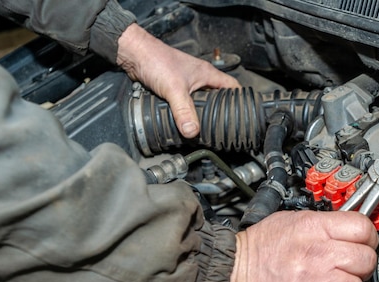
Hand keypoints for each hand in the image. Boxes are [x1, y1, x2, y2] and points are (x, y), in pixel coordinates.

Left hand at [116, 24, 240, 137]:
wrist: (134, 53)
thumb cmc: (156, 60)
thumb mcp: (174, 89)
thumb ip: (184, 112)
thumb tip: (192, 131)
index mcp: (207, 74)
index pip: (232, 86)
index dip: (240, 99)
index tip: (244, 113)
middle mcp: (200, 77)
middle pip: (218, 96)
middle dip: (221, 110)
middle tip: (224, 125)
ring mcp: (187, 82)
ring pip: (201, 99)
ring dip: (202, 111)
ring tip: (206, 126)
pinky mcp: (174, 87)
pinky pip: (186, 102)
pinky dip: (187, 111)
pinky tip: (185, 120)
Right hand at [220, 211, 378, 281]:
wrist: (231, 277)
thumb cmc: (255, 249)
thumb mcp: (288, 220)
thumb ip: (320, 223)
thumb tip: (344, 227)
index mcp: (313, 227)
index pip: (362, 227)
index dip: (368, 235)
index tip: (365, 240)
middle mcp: (319, 253)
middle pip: (366, 258)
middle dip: (363, 261)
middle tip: (352, 262)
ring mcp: (316, 281)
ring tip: (332, 279)